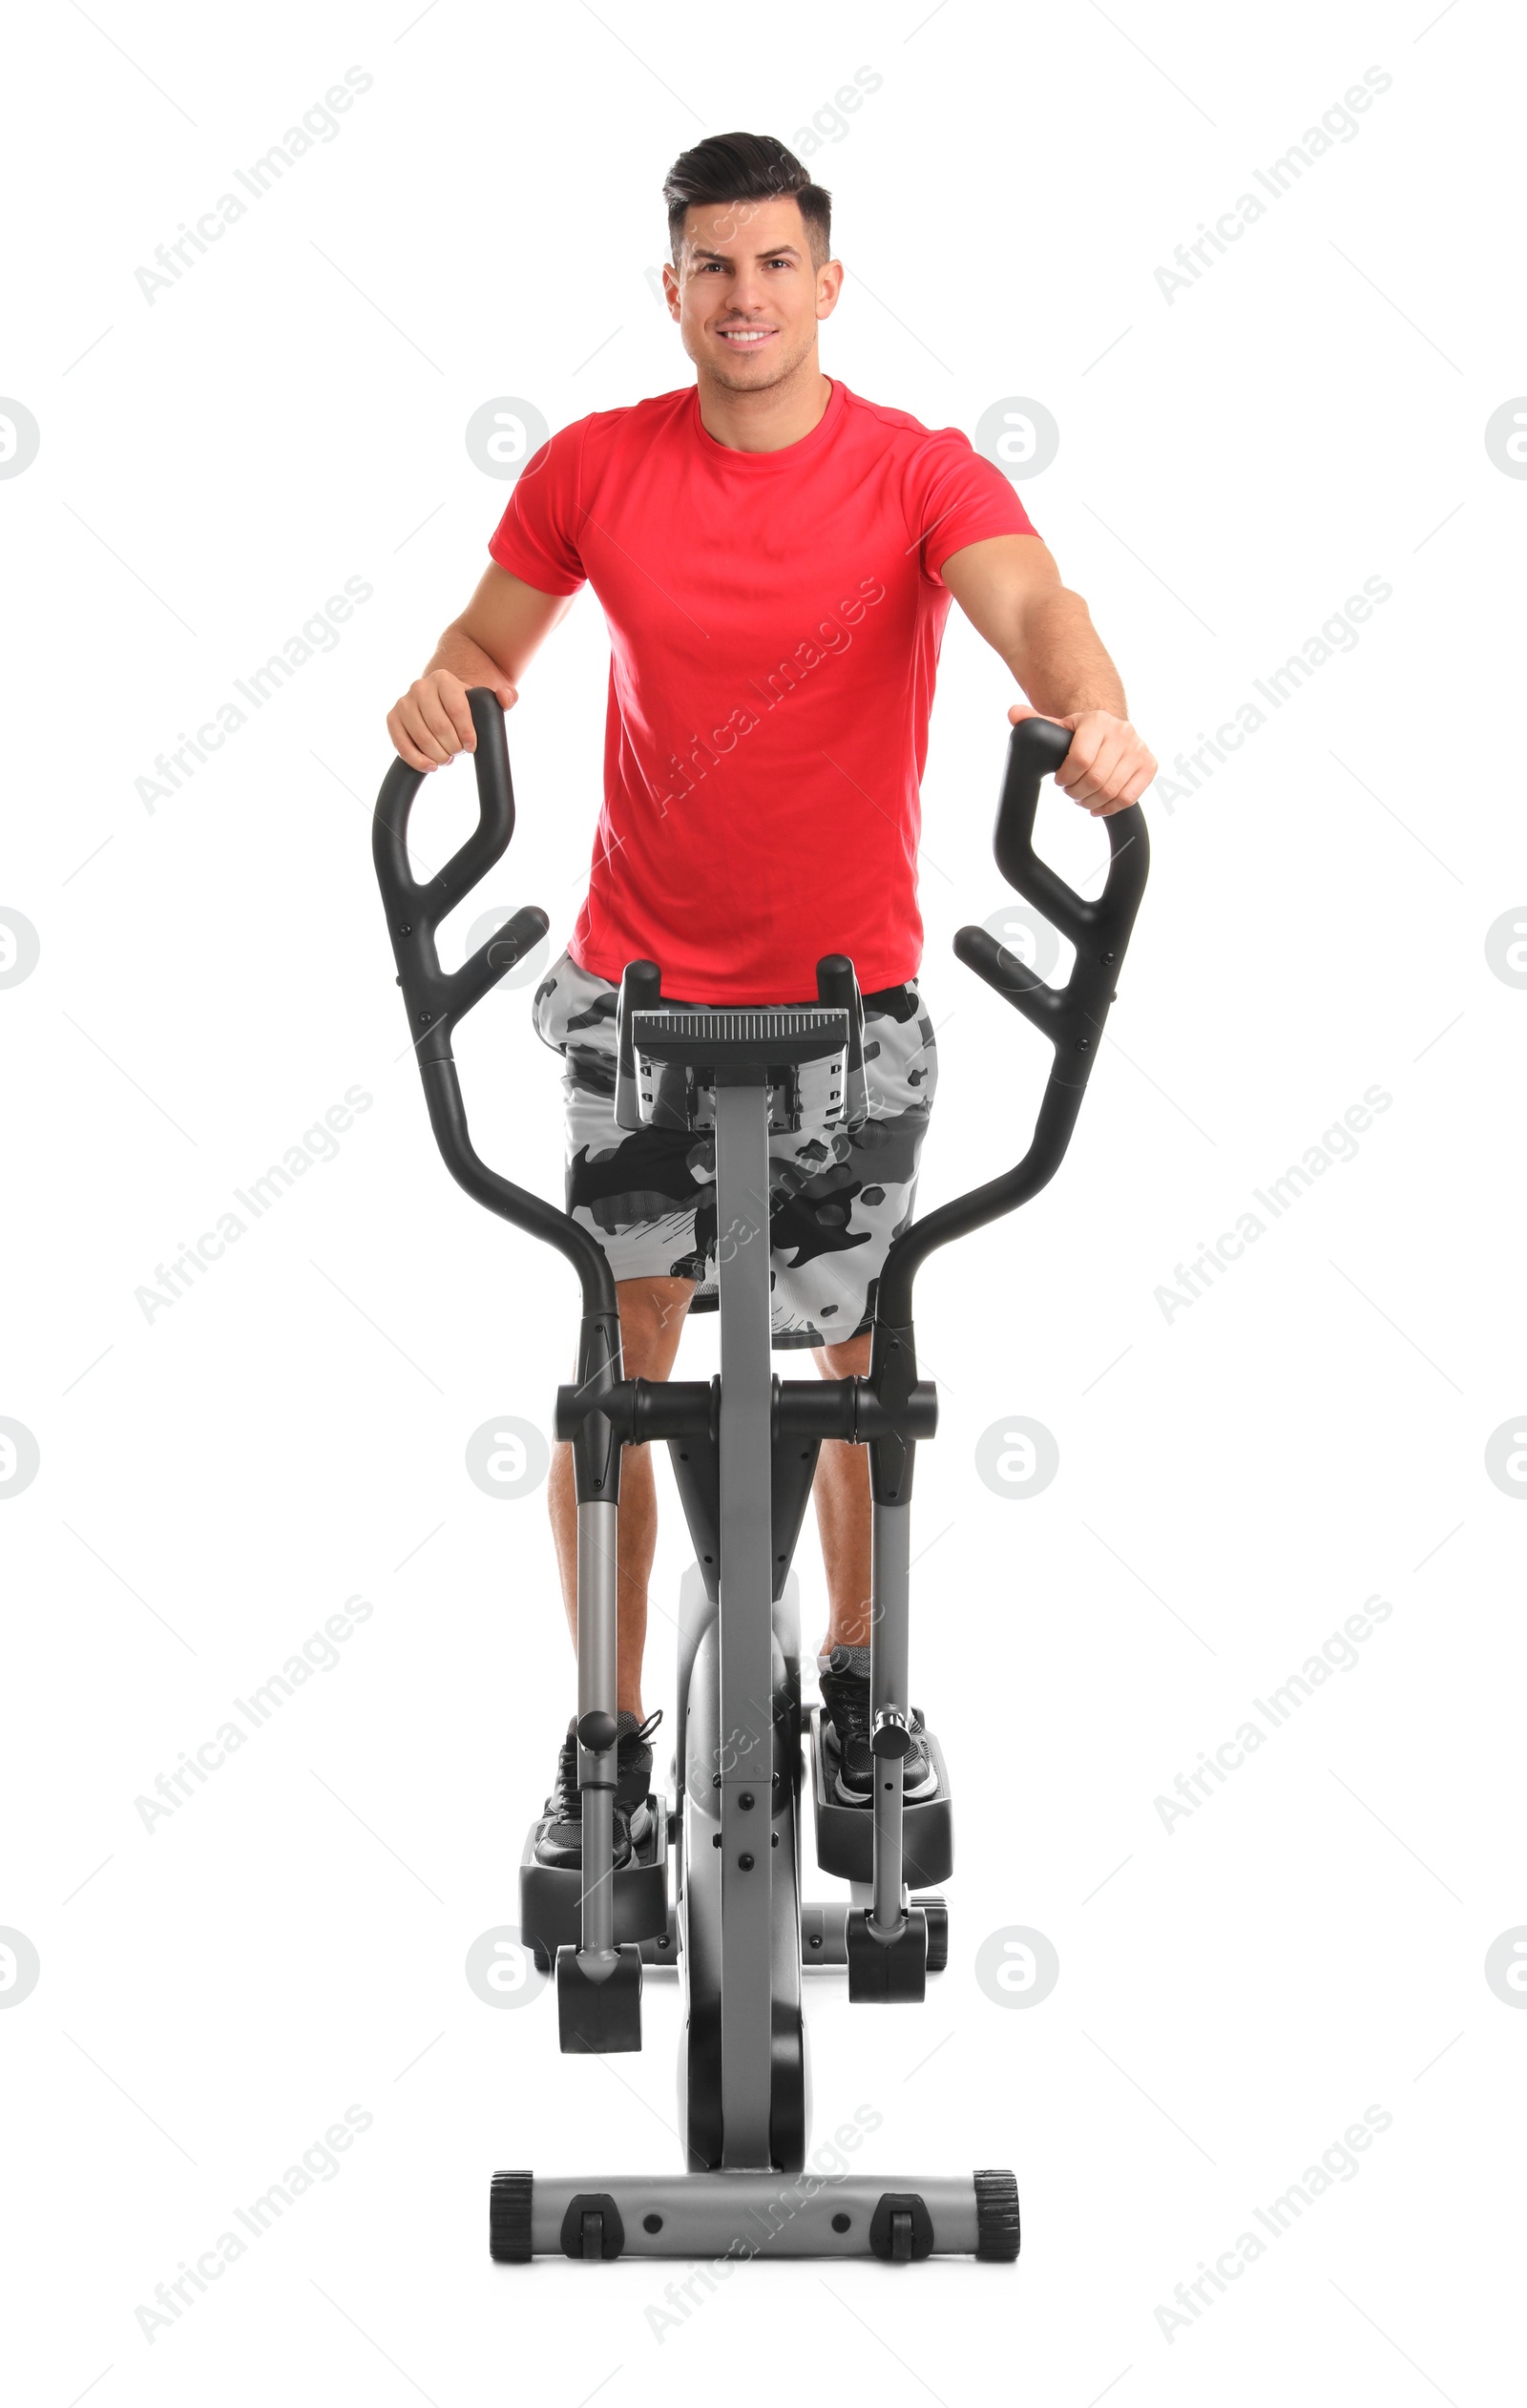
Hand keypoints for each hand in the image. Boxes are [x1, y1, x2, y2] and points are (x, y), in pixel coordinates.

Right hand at [387, 669, 516, 772]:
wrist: (440, 699)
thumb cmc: (467, 704)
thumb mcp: (486, 699)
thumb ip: (506, 696)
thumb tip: (507, 698)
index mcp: (444, 679)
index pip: (457, 709)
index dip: (466, 733)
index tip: (472, 747)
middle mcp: (420, 687)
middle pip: (439, 727)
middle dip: (453, 746)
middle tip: (459, 751)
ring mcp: (404, 702)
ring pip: (422, 738)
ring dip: (439, 755)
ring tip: (448, 757)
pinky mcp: (393, 718)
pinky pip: (402, 745)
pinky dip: (417, 761)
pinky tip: (431, 766)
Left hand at [1007, 704, 1155, 817]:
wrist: (1110, 731)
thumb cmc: (1080, 734)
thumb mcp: (1059, 727)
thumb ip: (1036, 722)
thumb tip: (1013, 713)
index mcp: (1097, 721)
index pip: (1080, 760)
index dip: (1066, 777)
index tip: (1060, 780)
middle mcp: (1122, 732)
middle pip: (1095, 779)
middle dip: (1077, 792)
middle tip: (1070, 791)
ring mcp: (1138, 749)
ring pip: (1111, 791)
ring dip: (1091, 802)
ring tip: (1082, 798)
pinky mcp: (1149, 765)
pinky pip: (1128, 798)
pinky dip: (1110, 808)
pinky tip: (1098, 806)